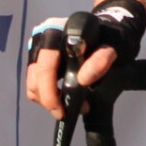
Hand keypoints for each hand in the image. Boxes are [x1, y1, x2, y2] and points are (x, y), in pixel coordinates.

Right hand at [23, 0, 143, 115]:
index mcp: (60, 31)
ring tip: (73, 105)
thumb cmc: (109, 39)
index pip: (47, 64)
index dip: (51, 90)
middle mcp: (44, 37)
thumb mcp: (113, 47)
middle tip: (66, 113)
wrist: (106, 33)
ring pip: (33, 83)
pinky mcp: (37, 59)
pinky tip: (64, 97)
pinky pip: (34, 84)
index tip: (63, 109)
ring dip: (49, 100)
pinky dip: (47, 95)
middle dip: (50, 100)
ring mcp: (38, 48)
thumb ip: (101, 60)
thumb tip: (83, 80)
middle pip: (36, 77)